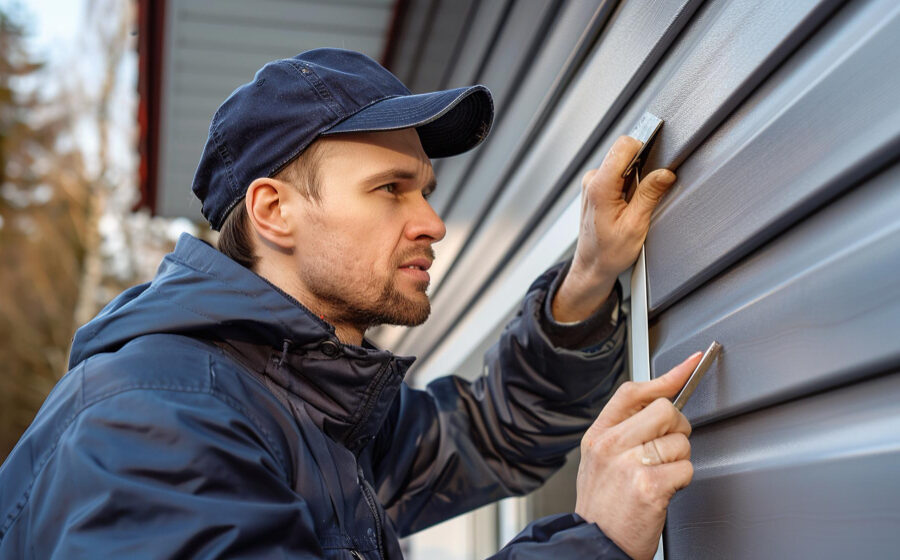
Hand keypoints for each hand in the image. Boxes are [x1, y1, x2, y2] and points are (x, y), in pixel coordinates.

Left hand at [552, 135, 675, 321]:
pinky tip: (628, 205)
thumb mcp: (635, 226)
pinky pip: (617, 174)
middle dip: (642, 167)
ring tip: (635, 204)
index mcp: (600, 187)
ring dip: (635, 178)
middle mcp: (592, 180)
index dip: (645, 150)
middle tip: (645, 194)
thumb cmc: (608, 253)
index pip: (624, 146)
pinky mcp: (595, 187)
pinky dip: (628, 185)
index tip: (657, 162)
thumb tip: (665, 172)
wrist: (592, 266)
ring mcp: (592, 183)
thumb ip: (649, 195)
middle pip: (624, 153)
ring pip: (622, 163)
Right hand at [574, 352, 701, 559]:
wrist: (595, 545)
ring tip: (657, 478)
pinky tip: (663, 491)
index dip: (667, 376)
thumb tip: (662, 402)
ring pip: (680, 442)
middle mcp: (611, 445)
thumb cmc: (602, 507)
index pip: (634, 393)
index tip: (689, 365)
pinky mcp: (649, 486)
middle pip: (665, 410)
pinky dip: (682, 480)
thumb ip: (624, 430)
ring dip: (679, 461)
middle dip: (677, 429)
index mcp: (599, 435)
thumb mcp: (599, 460)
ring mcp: (629, 464)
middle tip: (666, 450)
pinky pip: (686, 468)